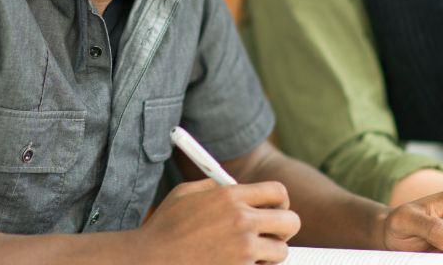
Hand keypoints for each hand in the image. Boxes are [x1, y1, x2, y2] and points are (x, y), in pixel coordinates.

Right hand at [138, 179, 300, 264]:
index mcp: (230, 197)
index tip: (275, 209)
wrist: (151, 261)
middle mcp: (242, 221)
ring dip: (268, 254)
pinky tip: (235, 264)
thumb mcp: (185, 194)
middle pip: (291, 221)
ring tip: (247, 254)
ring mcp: (243, 250)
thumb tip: (233, 185)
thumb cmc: (164, 229)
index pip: (278, 191)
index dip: (280, 201)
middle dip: (284, 228)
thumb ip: (214, 187)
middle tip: (271, 234)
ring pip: (281, 252)